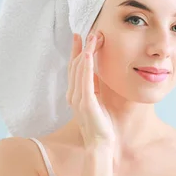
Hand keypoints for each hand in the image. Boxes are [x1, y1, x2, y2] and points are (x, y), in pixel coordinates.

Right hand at [66, 31, 115, 147]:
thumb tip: (99, 72)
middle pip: (75, 65)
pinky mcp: (85, 103)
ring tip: (93, 36)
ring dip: (85, 51)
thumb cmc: (102, 124)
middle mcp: (73, 94)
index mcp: (76, 93)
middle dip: (83, 47)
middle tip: (91, 31)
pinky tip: (88, 54)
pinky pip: (84, 81)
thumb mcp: (99, 100)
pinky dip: (85, 66)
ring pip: (79, 69)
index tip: (80, 35)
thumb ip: (96, 87)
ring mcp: (77, 99)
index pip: (75, 67)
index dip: (77, 50)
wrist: (101, 144)